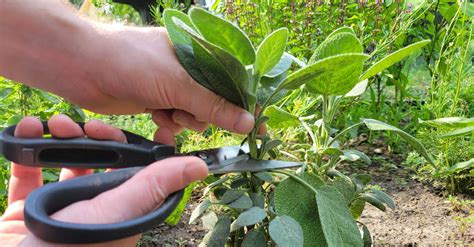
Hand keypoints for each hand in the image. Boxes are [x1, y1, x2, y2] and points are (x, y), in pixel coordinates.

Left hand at [0, 1, 254, 134]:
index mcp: (199, 53)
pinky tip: (156, 121)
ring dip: (184, 121)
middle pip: (215, 104)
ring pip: (194, 116)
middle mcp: (188, 70)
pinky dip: (168, 126)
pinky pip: (174, 122)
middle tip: (188, 112)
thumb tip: (247, 122)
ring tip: (167, 113)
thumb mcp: (177, 83)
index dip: (245, 104)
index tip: (258, 129)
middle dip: (204, 114)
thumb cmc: (131, 61)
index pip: (233, 81)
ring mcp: (171, 87)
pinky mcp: (155, 102)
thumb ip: (213, 105)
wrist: (81, 66)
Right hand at [0, 115, 207, 245]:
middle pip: (104, 161)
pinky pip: (29, 172)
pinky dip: (26, 149)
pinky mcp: (27, 209)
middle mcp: (96, 207)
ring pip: (68, 162)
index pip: (144, 172)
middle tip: (89, 126)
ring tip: (55, 125)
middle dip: (98, 137)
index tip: (151, 127)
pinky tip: (27, 130)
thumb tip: (199, 167)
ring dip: (63, 138)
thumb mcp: (117, 211)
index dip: (147, 148)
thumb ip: (154, 186)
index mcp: (124, 208)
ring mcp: (62, 207)